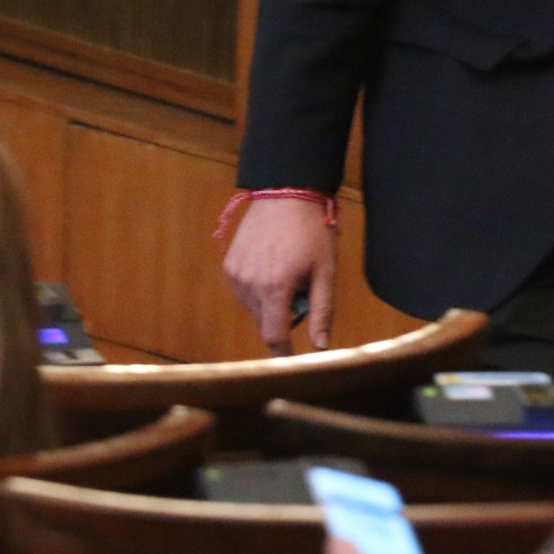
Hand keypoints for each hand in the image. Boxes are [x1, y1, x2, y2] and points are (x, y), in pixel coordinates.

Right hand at [223, 194, 337, 350]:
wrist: (286, 191)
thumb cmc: (311, 230)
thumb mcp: (325, 270)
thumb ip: (322, 311)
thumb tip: (321, 346)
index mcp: (274, 288)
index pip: (273, 336)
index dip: (283, 353)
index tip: (292, 361)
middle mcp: (248, 284)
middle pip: (265, 322)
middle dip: (283, 316)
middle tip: (302, 287)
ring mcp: (235, 273)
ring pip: (253, 307)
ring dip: (270, 303)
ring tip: (287, 271)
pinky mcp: (229, 264)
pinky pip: (244, 291)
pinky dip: (258, 288)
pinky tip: (272, 265)